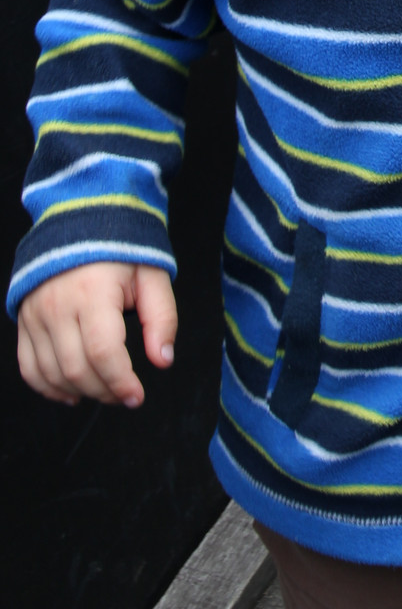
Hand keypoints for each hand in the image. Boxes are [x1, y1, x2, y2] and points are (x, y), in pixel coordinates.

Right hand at [17, 262, 176, 407]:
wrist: (82, 219)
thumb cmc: (121, 248)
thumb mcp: (152, 274)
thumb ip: (162, 318)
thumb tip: (163, 360)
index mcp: (93, 292)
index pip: (103, 353)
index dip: (121, 382)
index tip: (137, 396)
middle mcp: (58, 306)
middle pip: (77, 369)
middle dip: (105, 391)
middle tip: (125, 394)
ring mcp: (36, 314)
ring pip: (52, 373)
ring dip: (80, 392)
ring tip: (105, 390)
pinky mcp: (25, 320)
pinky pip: (29, 367)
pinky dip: (48, 387)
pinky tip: (72, 392)